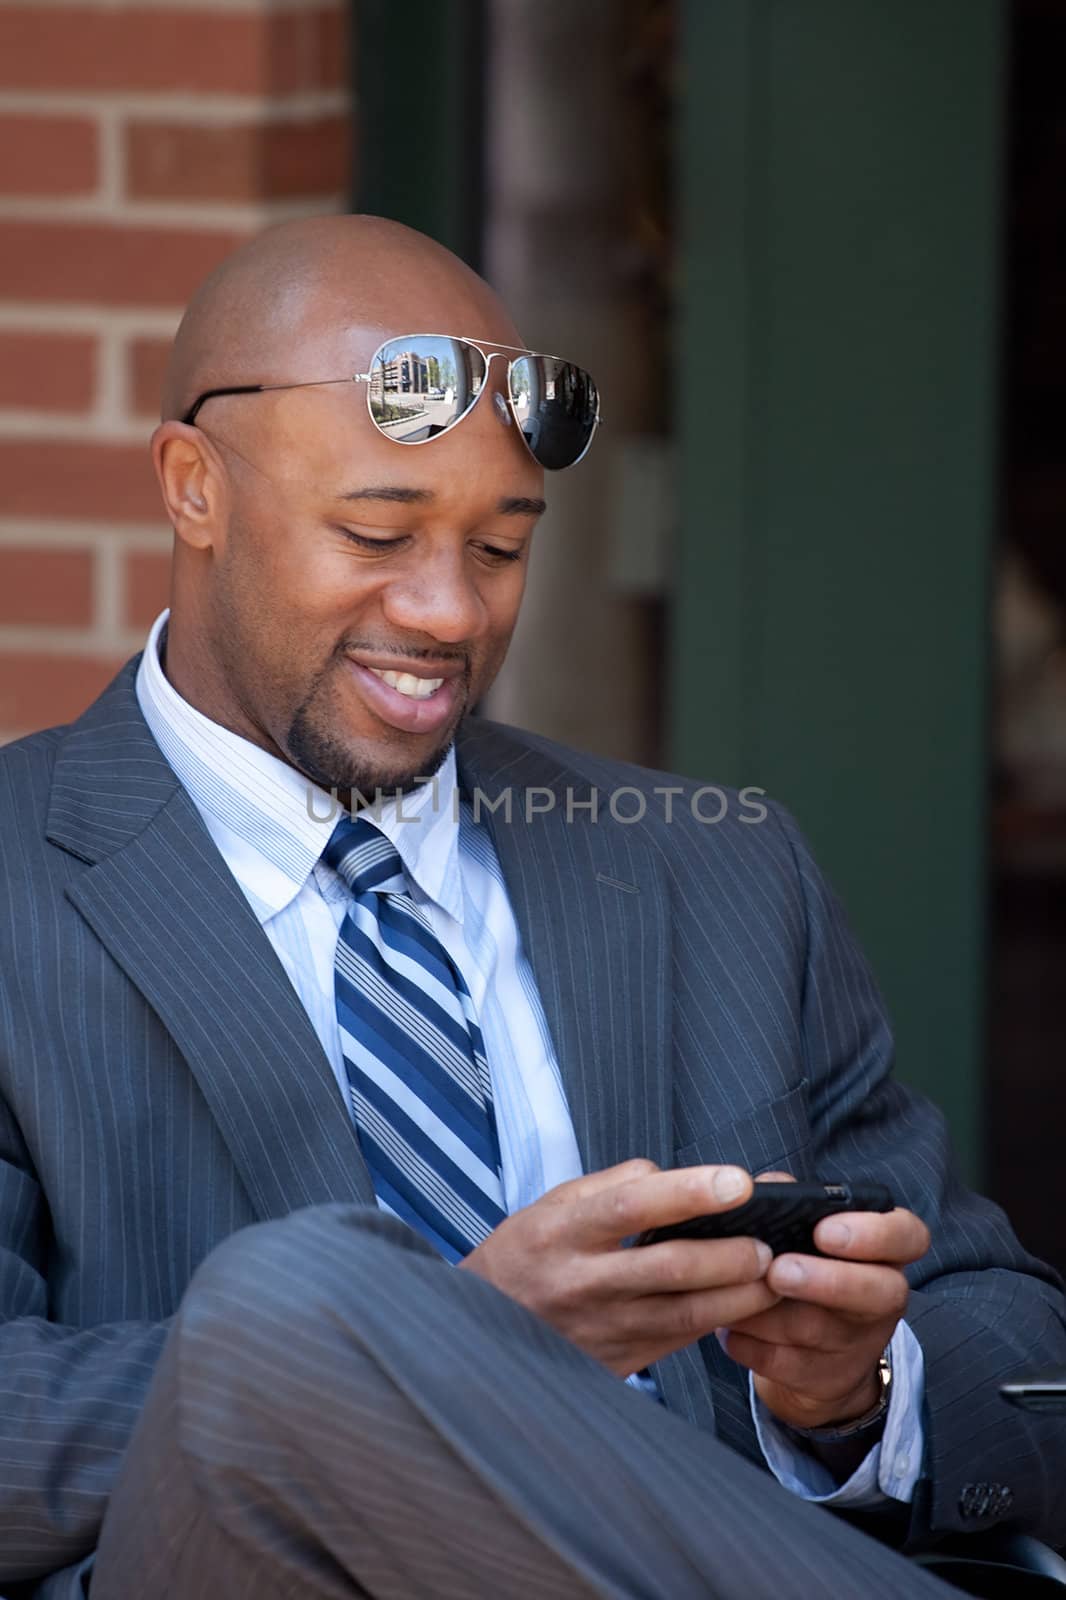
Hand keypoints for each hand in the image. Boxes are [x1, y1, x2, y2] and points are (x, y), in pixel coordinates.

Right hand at [460, 1159, 779, 1376]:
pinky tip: (750, 1303)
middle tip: (771, 1240)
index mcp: (561, 1232)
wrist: (486, 1334)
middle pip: (669, 1268)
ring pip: (685, 1314)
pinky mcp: (618, 1363)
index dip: (687, 1192)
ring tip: (776, 1274)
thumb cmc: (527, 1254)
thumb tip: (670, 1177)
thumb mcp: (551, 1205)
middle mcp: (582, 1283)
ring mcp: (602, 1329)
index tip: (737, 1181)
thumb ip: (610, 1185)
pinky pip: (680, 1341)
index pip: (631, 1206)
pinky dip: (721, 1321)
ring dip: (740, 1295)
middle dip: (729, 1254)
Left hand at [717, 1173, 930, 1429]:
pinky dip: (748, 1345)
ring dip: (767, 1311)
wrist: (815, 1351)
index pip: (908, 1236)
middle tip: (779, 1270)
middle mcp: (882, 1298)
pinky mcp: (824, 1380)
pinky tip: (727, 1328)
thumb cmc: (809, 1264)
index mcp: (885, 1252)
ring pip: (816, 1330)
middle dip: (826, 1280)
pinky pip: (782, 1363)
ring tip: (731, 1291)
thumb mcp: (809, 1231)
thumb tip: (766, 1188)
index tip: (826, 1230)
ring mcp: (857, 1344)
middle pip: (877, 1292)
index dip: (874, 1234)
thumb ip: (793, 1202)